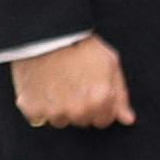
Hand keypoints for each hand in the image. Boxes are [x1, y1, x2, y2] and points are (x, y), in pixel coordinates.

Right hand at [11, 38, 131, 130]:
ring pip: (61, 121)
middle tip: (75, 87)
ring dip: (61, 109)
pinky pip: (39, 118)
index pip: (104, 121)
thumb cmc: (80, 47)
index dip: (100, 107)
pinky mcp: (32, 109)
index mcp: (100, 100)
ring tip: (59, 86)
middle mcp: (77, 110)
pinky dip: (40, 107)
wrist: (46, 37)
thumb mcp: (110, 64)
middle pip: (82, 121)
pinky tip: (44, 89)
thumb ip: (120, 95)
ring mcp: (54, 112)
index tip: (93, 94)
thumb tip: (127, 119)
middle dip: (82, 108)